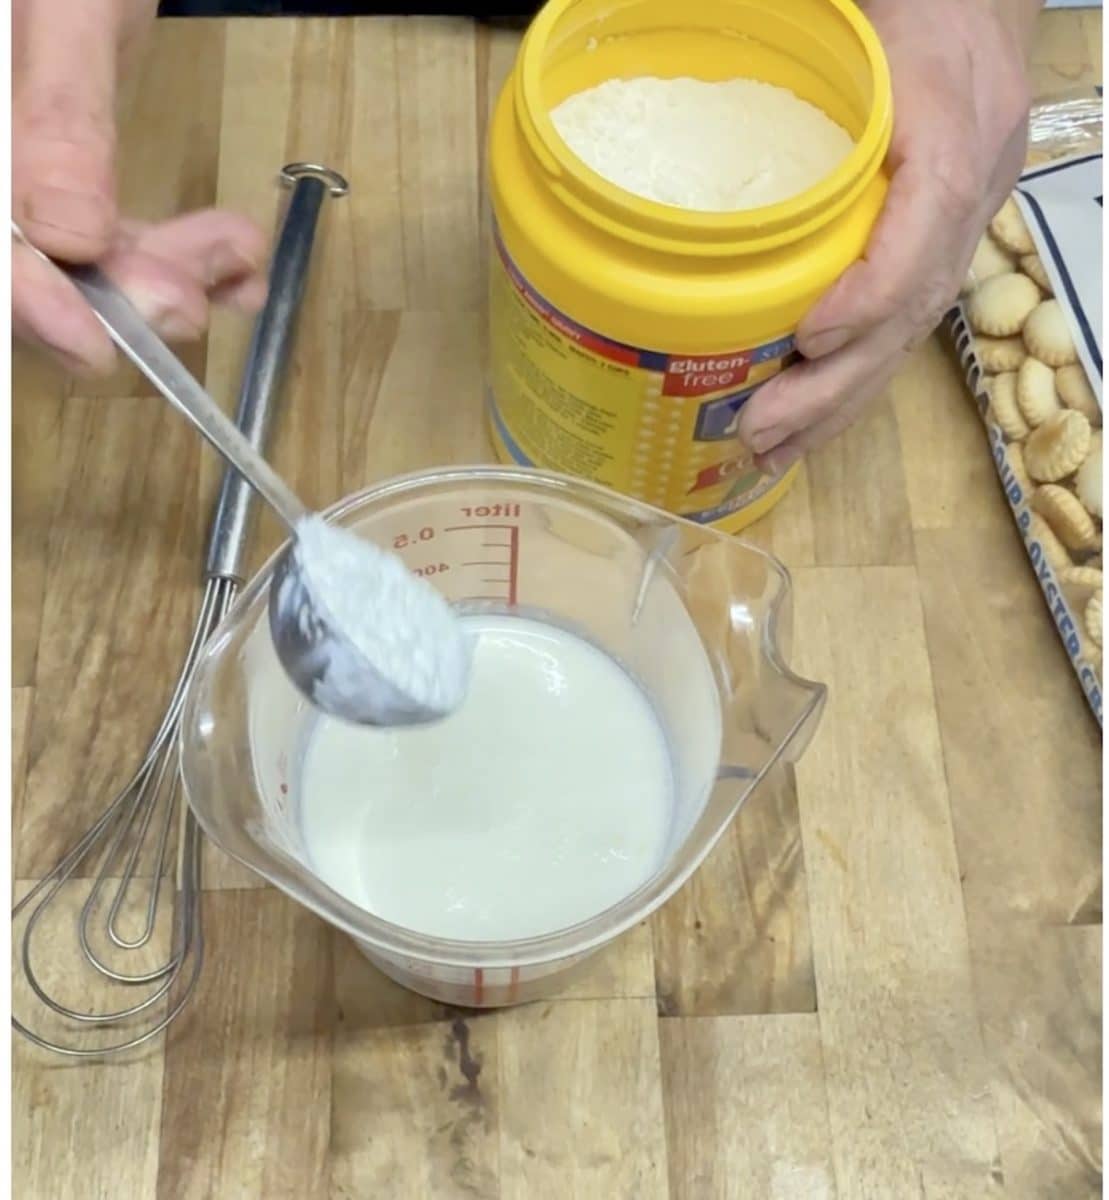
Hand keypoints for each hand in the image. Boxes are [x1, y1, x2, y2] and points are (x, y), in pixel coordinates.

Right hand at [12, 0, 268, 373]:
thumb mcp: (64, 10)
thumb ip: (58, 117)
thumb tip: (68, 234)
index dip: (28, 301)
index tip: (96, 346)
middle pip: (24, 265)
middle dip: (117, 294)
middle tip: (193, 298)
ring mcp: (17, 174)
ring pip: (77, 262)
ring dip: (167, 274)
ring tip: (236, 253)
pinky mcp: (61, 177)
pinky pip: (110, 237)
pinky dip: (177, 255)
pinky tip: (238, 260)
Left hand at [737, 0, 1035, 473]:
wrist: (974, 4)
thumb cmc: (909, 8)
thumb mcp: (864, 27)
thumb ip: (812, 71)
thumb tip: (705, 99)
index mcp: (951, 130)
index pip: (925, 227)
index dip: (871, 293)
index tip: (809, 337)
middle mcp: (966, 193)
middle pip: (912, 310)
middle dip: (836, 385)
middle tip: (764, 431)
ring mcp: (960, 230)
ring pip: (909, 336)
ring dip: (840, 404)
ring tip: (775, 452)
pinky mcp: (939, 251)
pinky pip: (902, 328)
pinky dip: (853, 382)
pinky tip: (808, 424)